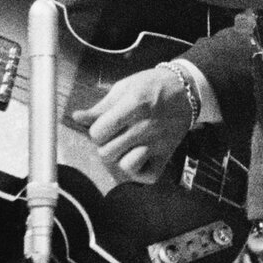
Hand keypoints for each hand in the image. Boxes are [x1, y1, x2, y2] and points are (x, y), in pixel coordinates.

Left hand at [72, 63, 196, 180]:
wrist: (185, 90)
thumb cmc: (152, 86)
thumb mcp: (125, 88)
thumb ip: (101, 106)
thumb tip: (77, 117)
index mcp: (133, 106)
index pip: (98, 133)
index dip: (97, 131)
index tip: (105, 125)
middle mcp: (144, 127)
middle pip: (107, 153)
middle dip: (106, 145)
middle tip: (115, 136)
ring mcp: (157, 143)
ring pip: (125, 166)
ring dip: (121, 158)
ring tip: (126, 147)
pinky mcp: (167, 154)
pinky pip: (148, 176)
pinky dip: (140, 172)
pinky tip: (139, 158)